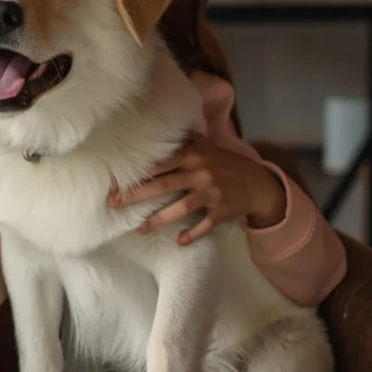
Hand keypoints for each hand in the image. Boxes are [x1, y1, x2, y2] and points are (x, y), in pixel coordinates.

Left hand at [107, 132, 286, 245]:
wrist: (257, 182)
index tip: (115, 180)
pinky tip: (179, 241)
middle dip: (136, 196)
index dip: (137, 173)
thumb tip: (149, 130)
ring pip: (181, 207)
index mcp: (192, 154)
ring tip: (139, 229)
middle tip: (113, 203)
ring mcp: (212, 193)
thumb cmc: (222, 162)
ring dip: (159, 219)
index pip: (159, 164)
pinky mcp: (222, 211)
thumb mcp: (203, 146)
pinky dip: (193, 233)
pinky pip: (205, 224)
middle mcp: (200, 173)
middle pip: (163, 185)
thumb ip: (180, 141)